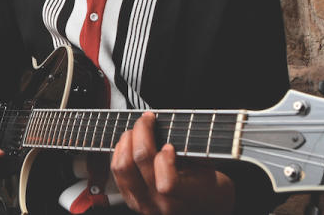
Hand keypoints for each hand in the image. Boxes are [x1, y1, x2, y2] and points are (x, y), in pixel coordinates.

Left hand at [111, 112, 233, 214]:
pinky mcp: (130, 200)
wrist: (201, 204)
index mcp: (185, 198)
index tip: (170, 145)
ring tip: (136, 130)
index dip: (165, 159)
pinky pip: (116, 172)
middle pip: (140, 161)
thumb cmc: (206, 182)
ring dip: (126, 141)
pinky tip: (129, 142)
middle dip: (141, 131)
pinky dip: (119, 151)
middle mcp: (160, 204)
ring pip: (122, 166)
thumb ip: (189, 150)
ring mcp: (142, 204)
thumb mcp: (207, 165)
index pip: (167, 184)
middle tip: (148, 118)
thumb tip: (168, 127)